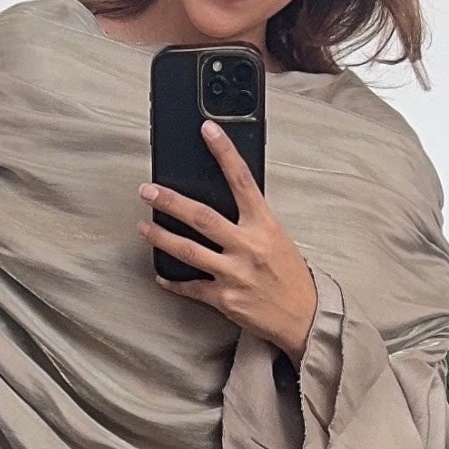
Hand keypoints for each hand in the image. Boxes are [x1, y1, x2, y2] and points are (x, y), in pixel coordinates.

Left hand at [141, 124, 318, 361]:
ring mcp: (234, 274)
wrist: (305, 318)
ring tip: (143, 227)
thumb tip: (222, 199)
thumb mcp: (277, 237)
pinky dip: (173, 281)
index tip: (208, 130)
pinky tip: (161, 274)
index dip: (224, 152)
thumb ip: (251, 219)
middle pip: (201, 217)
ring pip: (188, 251)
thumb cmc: (291, 275)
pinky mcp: (225, 299)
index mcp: (265, 225)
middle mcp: (248, 247)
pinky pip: (190, 287)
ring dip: (160, 237)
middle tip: (147, 190)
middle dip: (170, 201)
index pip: (242, 180)